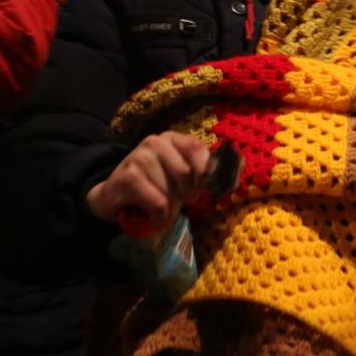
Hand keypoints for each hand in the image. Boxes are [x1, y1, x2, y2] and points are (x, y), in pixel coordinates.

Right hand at [86, 131, 209, 228]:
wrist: (113, 196)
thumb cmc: (155, 185)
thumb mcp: (182, 176)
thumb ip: (208, 170)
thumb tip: (241, 164)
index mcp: (172, 139)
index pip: (197, 149)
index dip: (206, 172)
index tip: (204, 188)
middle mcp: (155, 142)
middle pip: (186, 173)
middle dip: (187, 194)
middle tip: (179, 200)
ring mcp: (138, 157)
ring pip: (171, 191)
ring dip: (171, 207)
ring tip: (161, 206)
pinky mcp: (127, 177)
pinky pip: (158, 203)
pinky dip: (160, 216)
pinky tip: (152, 215)